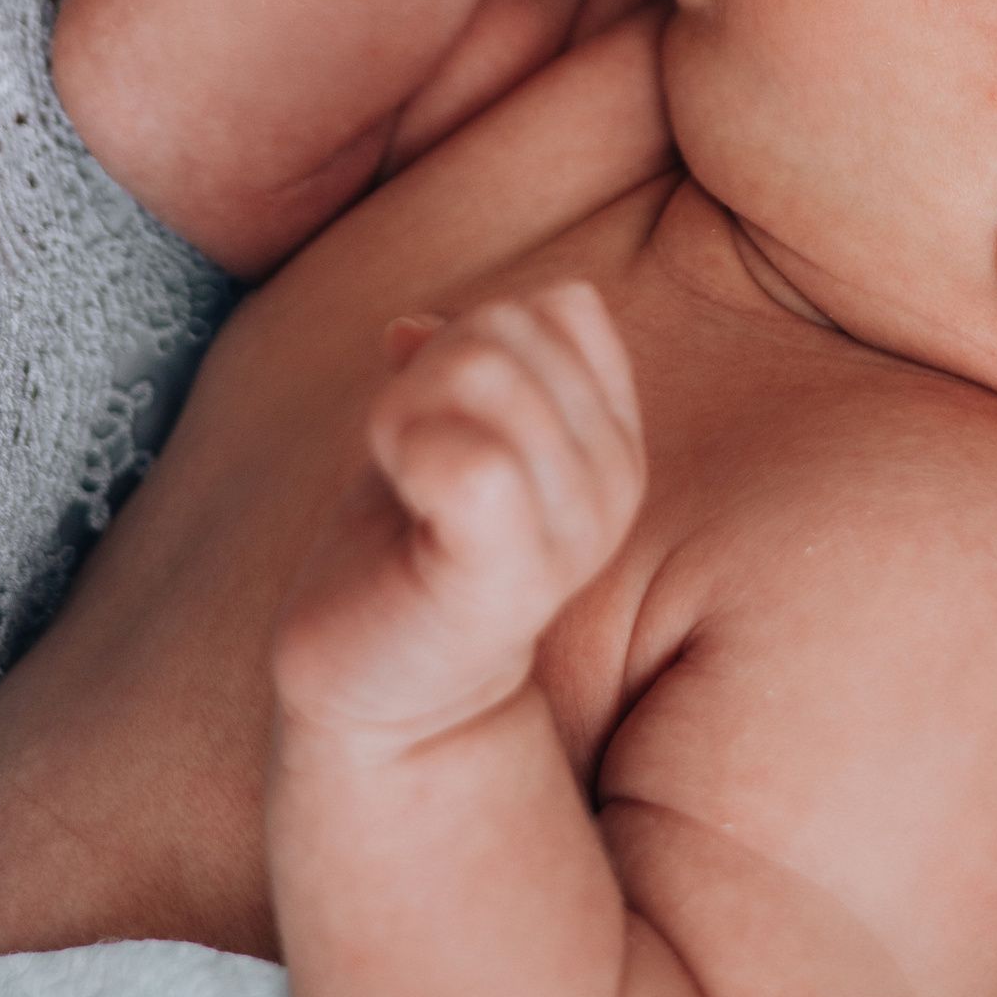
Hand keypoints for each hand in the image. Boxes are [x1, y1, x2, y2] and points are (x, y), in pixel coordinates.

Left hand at [273, 284, 645, 748]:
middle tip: (410, 458)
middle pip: (506, 327)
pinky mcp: (509, 578)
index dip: (480, 336)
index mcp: (616, 440)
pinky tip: (401, 506)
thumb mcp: (447, 426)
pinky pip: (465, 456)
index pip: (561, 308)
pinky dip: (402, 451)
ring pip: (476, 370)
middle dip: (429, 370)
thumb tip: (412, 329)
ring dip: (401, 410)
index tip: (449, 419)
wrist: (381, 688)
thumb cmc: (410, 545)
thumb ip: (460, 357)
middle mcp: (614, 482)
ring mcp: (571, 535)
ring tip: (403, 484)